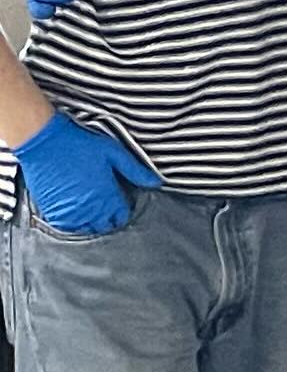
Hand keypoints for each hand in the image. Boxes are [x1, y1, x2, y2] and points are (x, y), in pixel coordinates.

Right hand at [14, 111, 159, 235]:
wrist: (44, 142)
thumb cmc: (79, 145)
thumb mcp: (114, 153)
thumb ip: (136, 171)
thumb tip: (156, 182)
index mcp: (107, 195)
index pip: (121, 216)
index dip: (123, 211)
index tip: (121, 205)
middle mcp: (89, 207)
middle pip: (104, 226)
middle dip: (108, 219)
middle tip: (107, 209)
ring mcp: (69, 210)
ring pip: (85, 229)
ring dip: (90, 223)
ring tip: (91, 211)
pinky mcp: (51, 209)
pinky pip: (65, 227)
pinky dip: (71, 224)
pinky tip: (74, 213)